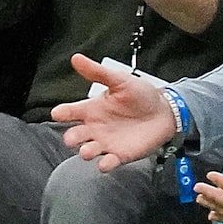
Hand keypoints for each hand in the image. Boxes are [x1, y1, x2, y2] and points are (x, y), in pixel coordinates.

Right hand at [49, 52, 176, 169]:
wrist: (165, 112)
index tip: (57, 113)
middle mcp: (95, 127)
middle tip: (72, 138)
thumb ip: (97, 72)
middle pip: (75, 135)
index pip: (70, 112)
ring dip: (86, 152)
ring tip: (87, 151)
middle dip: (71, 138)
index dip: (62, 113)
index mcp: (92, 109)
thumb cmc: (141, 95)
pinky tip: (104, 163)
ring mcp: (106, 142)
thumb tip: (76, 58)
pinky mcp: (120, 155)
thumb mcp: (119, 80)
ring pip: (89, 150)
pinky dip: (105, 165)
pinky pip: (109, 162)